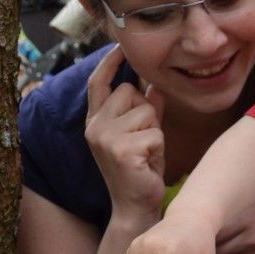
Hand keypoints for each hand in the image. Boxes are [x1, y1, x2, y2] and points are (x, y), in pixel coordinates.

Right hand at [84, 45, 166, 230]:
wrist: (135, 206)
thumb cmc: (141, 169)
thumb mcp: (142, 133)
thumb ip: (147, 108)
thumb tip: (154, 84)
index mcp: (95, 121)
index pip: (98, 83)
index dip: (108, 63)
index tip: (119, 47)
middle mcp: (95, 126)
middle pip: (130, 91)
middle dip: (147, 111)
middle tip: (144, 140)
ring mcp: (105, 137)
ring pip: (147, 111)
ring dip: (155, 131)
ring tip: (147, 153)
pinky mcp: (120, 149)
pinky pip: (155, 132)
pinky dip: (159, 147)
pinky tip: (148, 163)